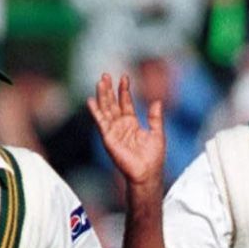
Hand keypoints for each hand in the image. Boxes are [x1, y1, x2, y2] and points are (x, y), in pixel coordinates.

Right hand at [87, 73, 165, 192]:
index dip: (124, 90)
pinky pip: (101, 122)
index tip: (125, 77)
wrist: (147, 173)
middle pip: (112, 103)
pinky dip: (96, 112)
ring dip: (102, 96)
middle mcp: (120, 126)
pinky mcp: (108, 138)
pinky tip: (91, 100)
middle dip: (109, 89)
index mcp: (131, 123)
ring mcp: (113, 131)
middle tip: (106, 74)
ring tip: (100, 82)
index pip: (125, 102)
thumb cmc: (153, 157)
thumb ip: (155, 117)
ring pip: (105, 110)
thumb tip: (157, 100)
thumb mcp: (157, 133)